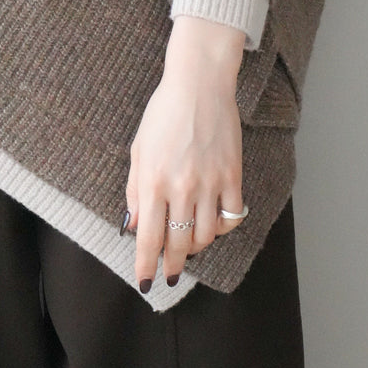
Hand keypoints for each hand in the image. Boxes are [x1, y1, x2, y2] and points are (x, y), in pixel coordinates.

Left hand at [123, 15, 247, 290]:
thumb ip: (135, 190)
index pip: (148, 237)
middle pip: (177, 242)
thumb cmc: (163, 115)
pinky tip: (212, 225)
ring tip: (187, 245)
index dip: (147, 264)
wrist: (199, 85)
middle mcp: (181, 187)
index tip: (147, 282)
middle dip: (172, 265)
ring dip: (195, 246)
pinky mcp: (233, 175)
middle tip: (169, 275)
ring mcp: (210, 182)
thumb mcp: (139, 150)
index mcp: (153, 180)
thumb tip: (134, 225)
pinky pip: (231, 216)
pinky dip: (222, 228)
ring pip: (206, 235)